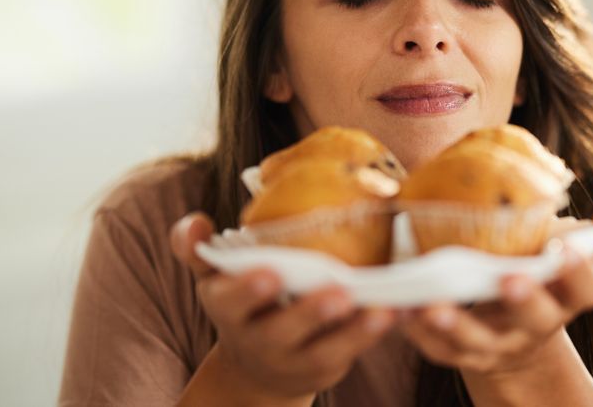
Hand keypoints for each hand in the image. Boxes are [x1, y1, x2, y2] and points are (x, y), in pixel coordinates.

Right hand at [170, 213, 394, 398]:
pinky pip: (349, 354)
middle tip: (337, 292)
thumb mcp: (214, 275)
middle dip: (308, 313)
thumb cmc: (243, 301)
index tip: (269, 274)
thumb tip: (195, 224)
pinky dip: (373, 335)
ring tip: (382, 309)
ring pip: (322, 349)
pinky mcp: (323, 368)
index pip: (229, 300)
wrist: (258, 365)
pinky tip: (398, 312)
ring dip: (353, 331)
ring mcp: (291, 358)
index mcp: (227, 306)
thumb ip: (197, 247)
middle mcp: (256, 337)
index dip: (246, 290)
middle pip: (279, 330)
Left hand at [398, 202, 592, 376]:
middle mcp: (538, 325)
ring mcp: (499, 344)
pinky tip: (403, 309)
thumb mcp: (570, 258)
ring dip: (456, 324)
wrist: (513, 333)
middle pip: (538, 318)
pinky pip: (440, 349)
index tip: (564, 247)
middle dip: (525, 300)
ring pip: (480, 341)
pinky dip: (420, 332)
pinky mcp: (462, 353)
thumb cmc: (542, 278)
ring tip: (433, 303)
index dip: (581, 271)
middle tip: (510, 279)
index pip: (589, 290)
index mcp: (568, 297)